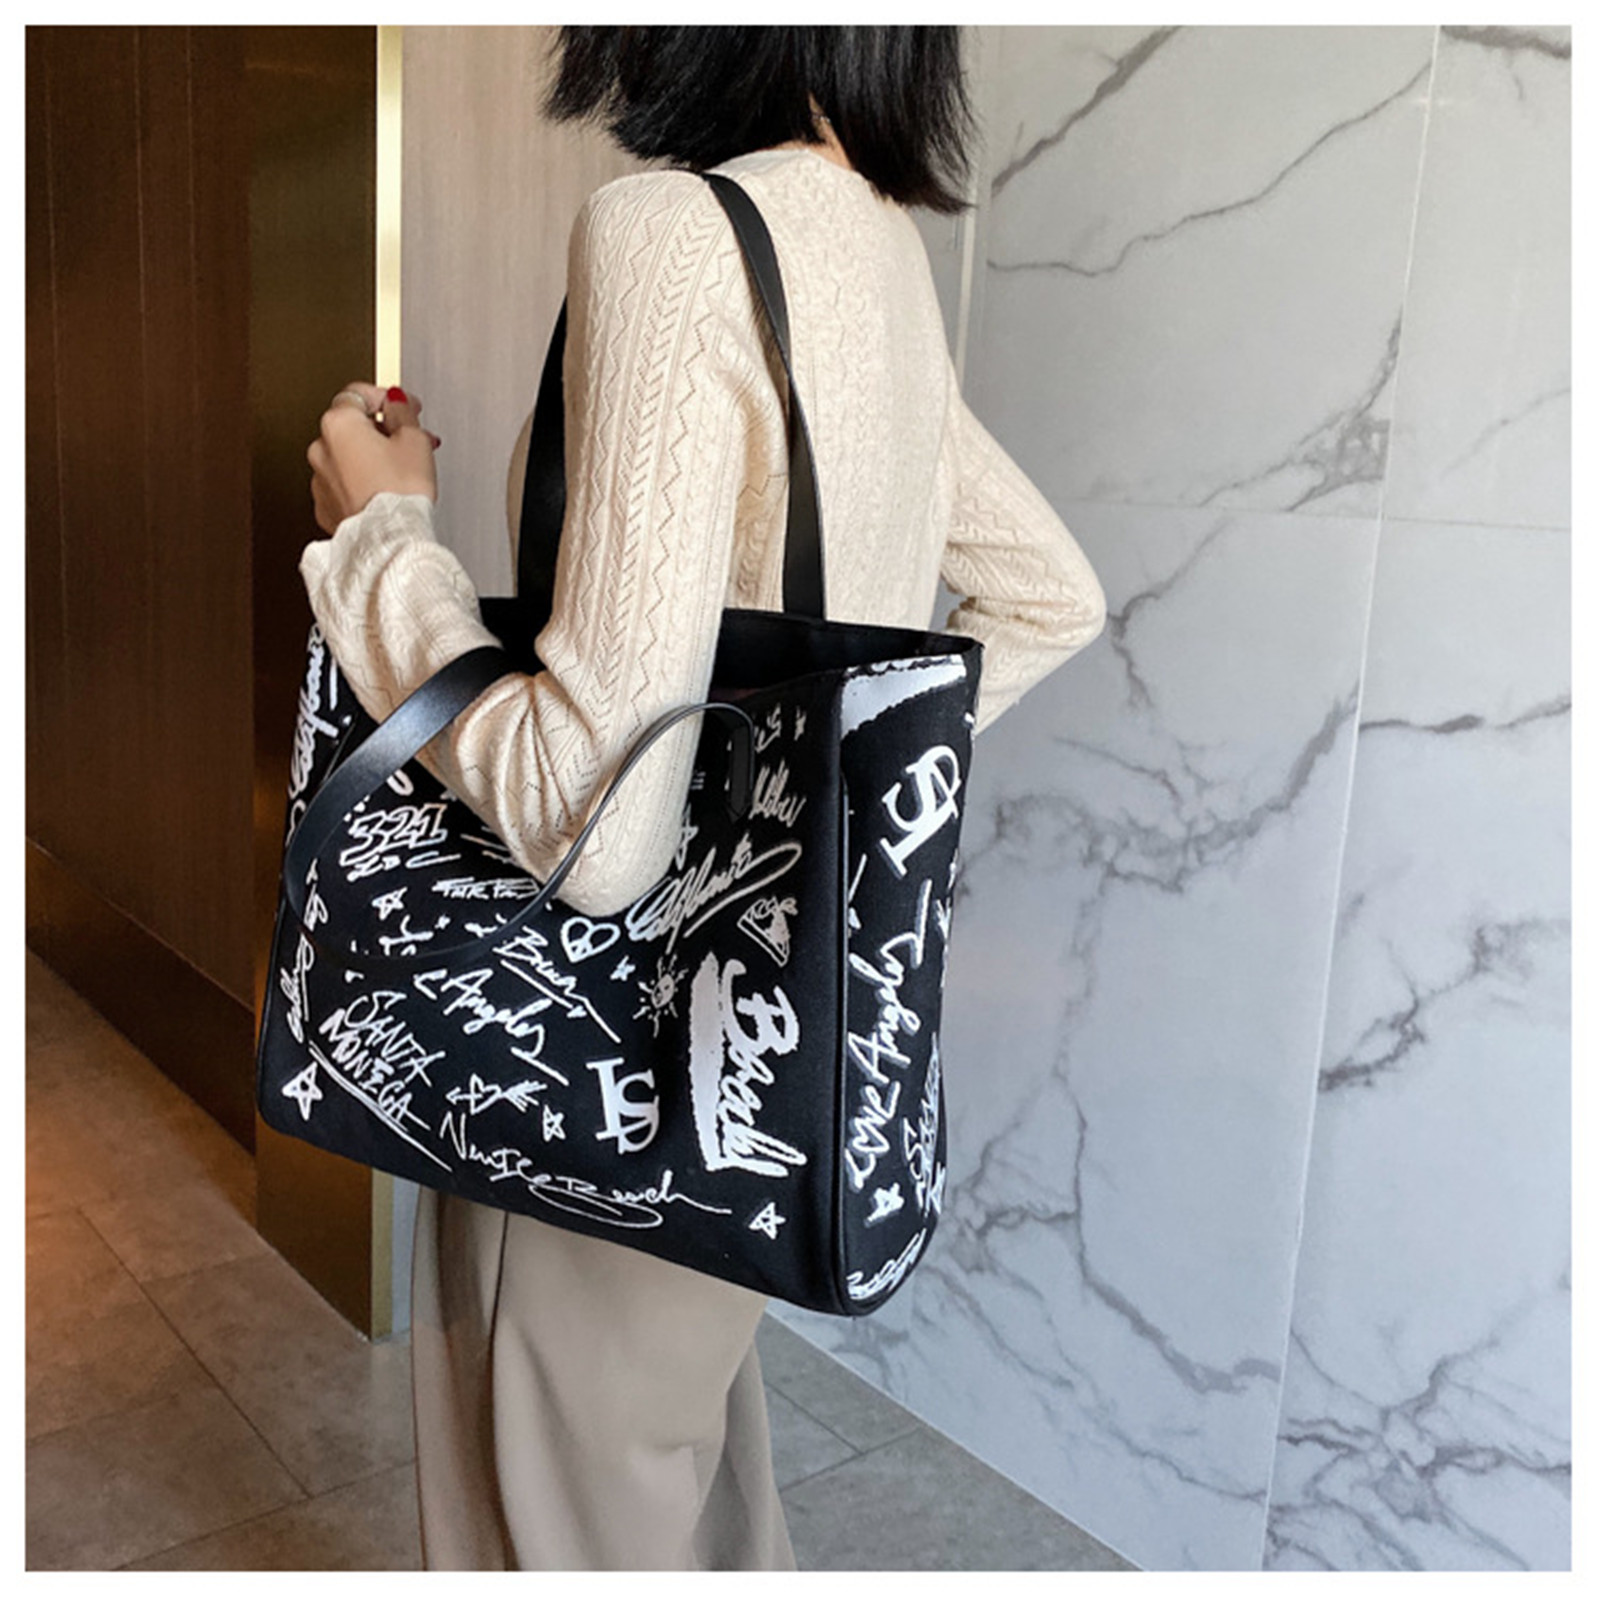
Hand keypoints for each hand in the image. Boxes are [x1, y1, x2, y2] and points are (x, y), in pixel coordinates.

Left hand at [307, 382, 440, 534]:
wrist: (389, 539)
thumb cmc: (398, 494)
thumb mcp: (414, 440)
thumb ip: (403, 411)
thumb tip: (396, 403)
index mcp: (339, 423)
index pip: (359, 394)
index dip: (387, 398)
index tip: (403, 405)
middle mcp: (321, 449)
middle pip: (352, 428)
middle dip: (381, 432)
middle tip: (409, 442)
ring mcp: (320, 480)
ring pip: (347, 458)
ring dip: (371, 459)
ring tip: (400, 473)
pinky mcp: (326, 508)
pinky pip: (344, 486)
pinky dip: (361, 485)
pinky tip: (384, 492)